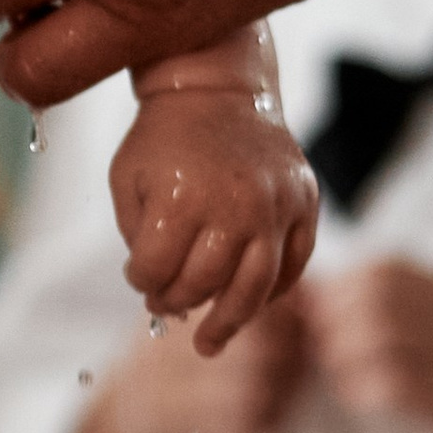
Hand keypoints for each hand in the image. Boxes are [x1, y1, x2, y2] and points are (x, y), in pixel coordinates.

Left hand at [109, 38, 319, 353]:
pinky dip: (272, 291)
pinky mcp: (305, 202)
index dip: (140, 281)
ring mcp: (276, 204)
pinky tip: (249, 304)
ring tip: (210, 343)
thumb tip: (158, 293)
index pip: (157, 269)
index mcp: (181, 197)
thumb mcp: (127, 180)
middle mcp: (235, 203)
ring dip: (230, 321)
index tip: (138, 277)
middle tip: (165, 305)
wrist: (216, 90)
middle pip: (205, 283)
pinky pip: (294, 263)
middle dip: (177, 300)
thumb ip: (137, 237)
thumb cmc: (163, 139)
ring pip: (256, 286)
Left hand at [294, 260, 432, 432]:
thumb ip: (378, 310)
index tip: (318, 316)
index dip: (340, 289)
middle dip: (336, 321)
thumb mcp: (426, 332)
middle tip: (318, 347)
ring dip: (345, 355)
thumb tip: (309, 296)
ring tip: (337, 372)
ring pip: (384, 335)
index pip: (383, 269)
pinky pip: (397, 383)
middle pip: (379, 298)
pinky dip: (365, 388)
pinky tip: (356, 398)